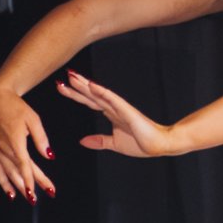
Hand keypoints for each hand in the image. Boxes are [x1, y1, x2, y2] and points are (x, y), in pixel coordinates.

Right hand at [0, 82, 54, 201]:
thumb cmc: (16, 108)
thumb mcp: (33, 119)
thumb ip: (41, 139)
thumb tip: (49, 156)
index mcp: (15, 140)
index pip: (25, 165)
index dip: (32, 179)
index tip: (40, 190)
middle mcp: (4, 148)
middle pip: (19, 172)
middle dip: (30, 186)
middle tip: (41, 198)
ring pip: (8, 173)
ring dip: (18, 187)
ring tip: (29, 199)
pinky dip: (3, 182)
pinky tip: (10, 193)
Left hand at [60, 69, 177, 158]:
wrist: (160, 145)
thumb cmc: (141, 144)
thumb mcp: (114, 144)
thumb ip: (99, 141)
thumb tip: (82, 141)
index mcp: (111, 114)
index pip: (89, 102)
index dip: (76, 95)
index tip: (62, 87)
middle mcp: (113, 108)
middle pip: (91, 95)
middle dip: (76, 86)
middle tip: (62, 76)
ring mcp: (120, 108)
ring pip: (98, 94)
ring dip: (85, 85)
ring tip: (72, 76)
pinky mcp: (127, 111)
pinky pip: (112, 99)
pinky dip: (101, 92)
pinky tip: (91, 85)